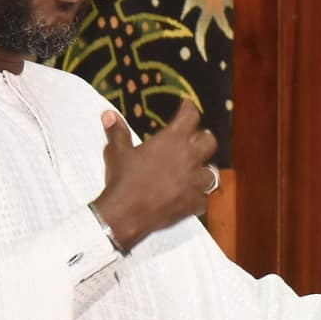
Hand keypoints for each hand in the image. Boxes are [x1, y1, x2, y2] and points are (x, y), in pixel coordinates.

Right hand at [91, 102, 217, 250]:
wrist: (126, 213)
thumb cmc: (123, 180)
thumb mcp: (117, 153)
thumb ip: (117, 132)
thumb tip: (109, 115)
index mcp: (173, 140)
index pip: (190, 116)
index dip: (189, 109)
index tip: (187, 106)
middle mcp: (189, 157)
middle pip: (209, 141)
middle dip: (203, 139)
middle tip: (195, 140)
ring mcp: (195, 181)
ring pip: (212, 172)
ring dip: (203, 170)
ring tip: (195, 171)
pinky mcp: (195, 202)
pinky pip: (204, 198)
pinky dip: (198, 197)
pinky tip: (190, 196)